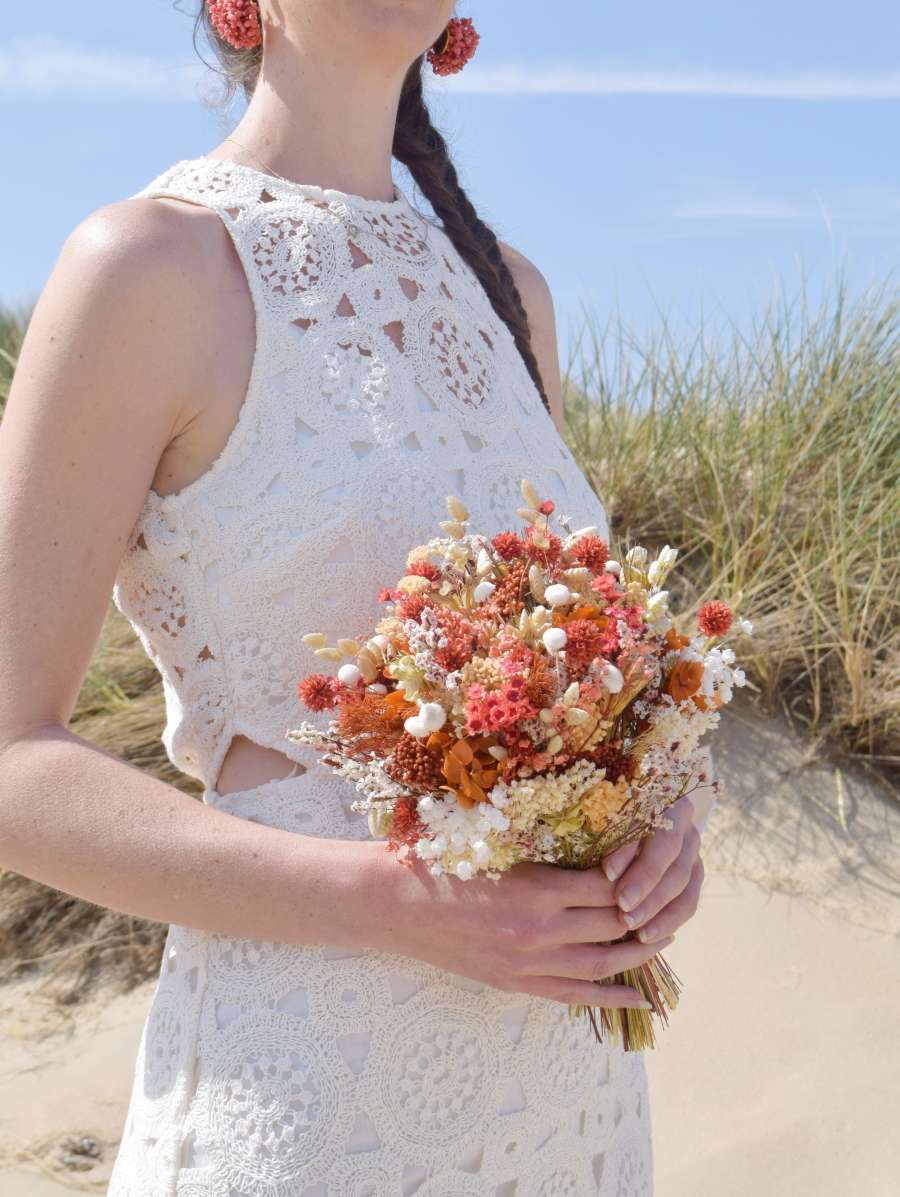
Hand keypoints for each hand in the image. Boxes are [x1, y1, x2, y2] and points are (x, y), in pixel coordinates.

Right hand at [362, 843, 674, 1010]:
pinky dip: (610, 997)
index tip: (652, 854)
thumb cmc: (443, 859)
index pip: (608, 884)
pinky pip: (574, 995)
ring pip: (602, 963)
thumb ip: (546, 850)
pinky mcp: (514, 983)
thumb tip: (593, 841)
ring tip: (663, 939)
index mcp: (537, 889)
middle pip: (613, 924)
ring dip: (638, 953)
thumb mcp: (499, 843)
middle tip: (668, 897)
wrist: (395, 902)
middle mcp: (540, 932)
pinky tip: (639, 997)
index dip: (635, 870)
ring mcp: (528, 963)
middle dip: (646, 911)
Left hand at [600, 794, 704, 943]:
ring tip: (633, 930)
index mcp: (670, 804)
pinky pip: (688, 904)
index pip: (657, 833)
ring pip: (684, 888)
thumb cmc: (611, 810)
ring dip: (658, 912)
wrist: (638, 814)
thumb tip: (601, 869)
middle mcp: (687, 829)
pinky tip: (647, 936)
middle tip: (622, 911)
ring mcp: (694, 855)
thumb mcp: (610, 813)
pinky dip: (668, 922)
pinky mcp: (693, 878)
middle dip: (647, 890)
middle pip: (674, 864)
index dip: (635, 855)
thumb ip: (610, 834)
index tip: (607, 873)